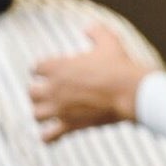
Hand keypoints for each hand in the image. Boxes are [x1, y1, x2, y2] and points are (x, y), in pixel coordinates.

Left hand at [30, 24, 150, 141]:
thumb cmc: (121, 66)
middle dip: (40, 93)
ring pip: (36, 114)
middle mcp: (54, 88)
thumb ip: (96, 32)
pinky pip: (49, 136)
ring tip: (53, 113)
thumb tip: (90, 27)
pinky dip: (49, 137)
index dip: (43, 70)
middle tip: (53, 93)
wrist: (133, 92)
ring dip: (43, 114)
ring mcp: (61, 109)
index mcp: (58, 66)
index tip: (52, 72)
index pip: (36, 67)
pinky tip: (53, 136)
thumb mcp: (110, 42)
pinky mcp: (71, 125)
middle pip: (31, 92)